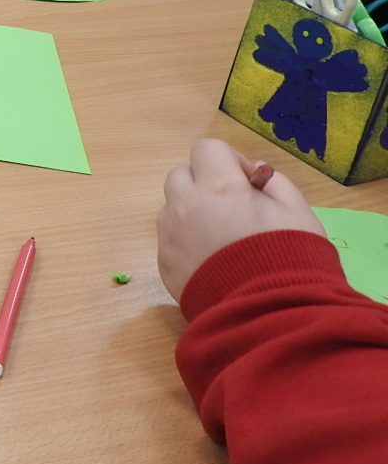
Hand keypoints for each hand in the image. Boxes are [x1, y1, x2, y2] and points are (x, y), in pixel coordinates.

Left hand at [157, 139, 325, 301]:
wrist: (270, 314)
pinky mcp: (163, 264)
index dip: (229, 160)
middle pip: (181, 175)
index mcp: (219, 187)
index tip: (249, 183)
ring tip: (221, 236)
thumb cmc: (292, 258)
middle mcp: (185, 206)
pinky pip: (169, 239)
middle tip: (232, 207)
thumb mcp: (299, 211)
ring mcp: (169, 236)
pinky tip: (213, 261)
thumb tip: (255, 173)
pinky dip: (185, 241)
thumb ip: (276, 183)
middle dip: (204, 183)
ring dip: (191, 211)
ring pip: (170, 207)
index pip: (207, 148)